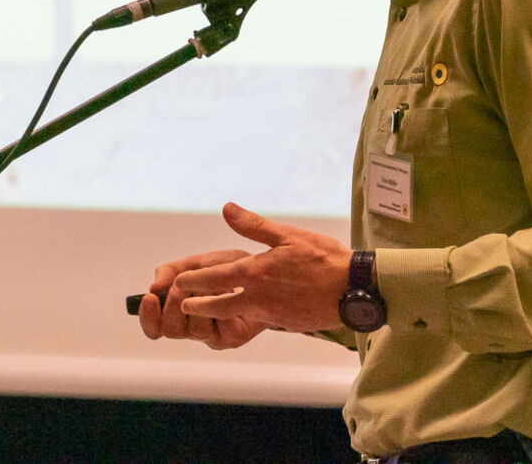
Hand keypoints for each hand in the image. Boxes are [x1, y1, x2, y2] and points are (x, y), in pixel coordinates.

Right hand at [138, 249, 268, 349]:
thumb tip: (153, 286)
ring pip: (193, 330)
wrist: (268, 273)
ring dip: (201, 301)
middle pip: (171, 330)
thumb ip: (172, 270)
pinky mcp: (232, 339)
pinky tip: (229, 294)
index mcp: (180, 311)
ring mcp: (213, 335)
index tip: (150, 297)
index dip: (147, 317)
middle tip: (186, 284)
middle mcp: (193, 327)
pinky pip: (218, 330)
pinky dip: (220, 308)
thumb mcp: (198, 261)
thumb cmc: (231, 268)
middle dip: (175, 303)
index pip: (154, 327)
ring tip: (214, 284)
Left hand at [175, 202, 351, 333]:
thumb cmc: (323, 259)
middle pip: (217, 306)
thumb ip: (254, 226)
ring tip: (204, 309)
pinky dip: (246, 316)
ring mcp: (271, 313)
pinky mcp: (285, 323)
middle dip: (197, 305)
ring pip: (235, 315)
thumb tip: (227, 209)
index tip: (178, 282)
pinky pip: (259, 319)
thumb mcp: (288, 235)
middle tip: (182, 305)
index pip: (214, 279)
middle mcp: (258, 296)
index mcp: (256, 272)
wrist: (354, 290)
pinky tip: (245, 310)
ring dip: (217, 312)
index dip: (193, 281)